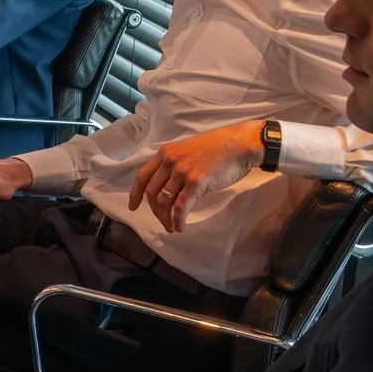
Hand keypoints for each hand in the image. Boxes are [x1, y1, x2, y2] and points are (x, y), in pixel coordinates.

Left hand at [126, 120, 266, 232]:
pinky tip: (180, 226)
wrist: (240, 144)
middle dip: (155, 211)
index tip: (133, 206)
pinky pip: (181, 207)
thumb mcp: (187, 149)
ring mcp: (182, 172)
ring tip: (172, 227)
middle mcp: (170, 161)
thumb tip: (168, 186)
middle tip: (162, 221)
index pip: (142, 176)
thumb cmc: (218, 148)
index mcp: (165, 153)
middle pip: (152, 192)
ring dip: (165, 219)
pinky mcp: (196, 182)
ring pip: (164, 202)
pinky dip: (177, 220)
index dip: (135, 194)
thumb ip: (174, 164)